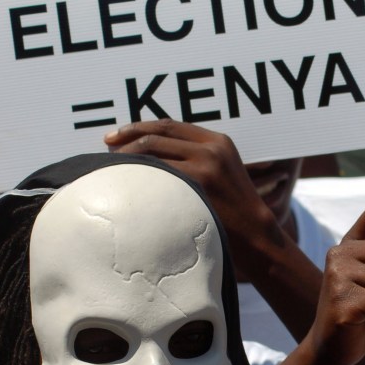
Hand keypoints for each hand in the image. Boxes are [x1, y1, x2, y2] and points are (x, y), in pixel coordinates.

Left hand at [104, 121, 272, 272]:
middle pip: (158, 133)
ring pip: (153, 150)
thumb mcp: (222, 177)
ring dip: (127, 156)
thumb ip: (197, 162)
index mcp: (219, 142)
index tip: (117, 135)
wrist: (258, 238)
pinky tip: (124, 181)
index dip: (139, 127)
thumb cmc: (234, 216)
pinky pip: (156, 172)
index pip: (170, 125)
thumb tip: (155, 160)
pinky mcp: (199, 182)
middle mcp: (212, 148)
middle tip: (106, 147)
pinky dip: (137, 174)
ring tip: (110, 165)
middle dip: (127, 137)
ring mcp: (206, 164)